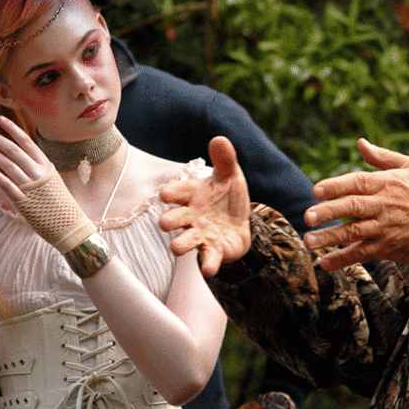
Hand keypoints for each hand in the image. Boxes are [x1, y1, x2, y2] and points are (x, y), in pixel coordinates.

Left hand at [0, 116, 94, 252]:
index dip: (12, 129)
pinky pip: (6, 183)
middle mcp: (38, 173)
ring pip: (8, 164)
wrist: (69, 224)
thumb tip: (25, 157)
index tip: (0, 120)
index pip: (27, 142)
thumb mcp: (53, 180)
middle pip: (14, 150)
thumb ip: (38, 169)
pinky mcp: (23, 200)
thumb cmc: (61, 203)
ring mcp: (30, 187)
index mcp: (47, 166)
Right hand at [159, 137, 250, 276]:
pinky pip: (208, 259)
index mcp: (191, 195)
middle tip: (166, 222)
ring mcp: (200, 235)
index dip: (169, 193)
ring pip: (183, 242)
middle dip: (168, 221)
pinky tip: (208, 270)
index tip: (165, 194)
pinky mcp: (213, 250)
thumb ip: (224, 159)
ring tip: (177, 248)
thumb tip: (219, 139)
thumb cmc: (227, 195)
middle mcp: (190, 216)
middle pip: (172, 220)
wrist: (242, 221)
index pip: (175, 192)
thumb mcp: (230, 174)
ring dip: (180, 245)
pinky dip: (208, 265)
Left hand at [302, 138, 408, 269]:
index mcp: (387, 184)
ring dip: (330, 238)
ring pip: (354, 233)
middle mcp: (384, 205)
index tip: (316, 190)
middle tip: (307, 217)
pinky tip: (326, 263)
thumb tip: (360, 143)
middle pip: (353, 208)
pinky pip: (362, 254)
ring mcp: (385, 228)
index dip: (336, 186)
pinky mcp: (387, 248)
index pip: (357, 182)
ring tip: (309, 242)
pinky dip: (343, 259)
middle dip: (328, 212)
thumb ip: (382, 157)